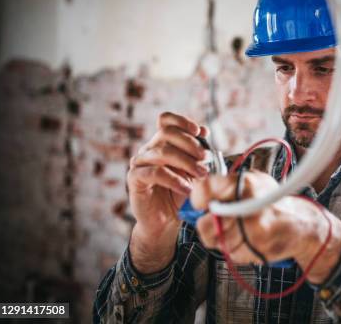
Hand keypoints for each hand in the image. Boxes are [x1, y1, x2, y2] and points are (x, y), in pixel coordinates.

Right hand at [127, 112, 208, 272]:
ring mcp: (140, 162)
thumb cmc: (180, 193)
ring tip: (201, 175)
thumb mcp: (194, 171)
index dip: (182, 121)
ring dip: (187, 162)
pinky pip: (155, 173)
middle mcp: (150, 149)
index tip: (200, 132)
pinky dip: (174, 180)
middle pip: (167, 132)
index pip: (166, 120)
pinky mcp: (135, 179)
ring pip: (163, 152)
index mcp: (163, 143)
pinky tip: (186, 189)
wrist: (166, 220)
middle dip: (190, 143)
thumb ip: (198, 153)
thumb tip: (204, 132)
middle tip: (205, 158)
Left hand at [191, 171, 340, 283]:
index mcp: (246, 183)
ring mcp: (253, 229)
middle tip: (219, 220)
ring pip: (217, 239)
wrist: (300, 224)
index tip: (201, 202)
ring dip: (223, 237)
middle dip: (209, 224)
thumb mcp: (253, 181)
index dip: (198, 197)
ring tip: (239, 229)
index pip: (206, 188)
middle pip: (207, 222)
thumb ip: (226, 186)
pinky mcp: (256, 248)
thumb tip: (196, 196)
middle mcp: (249, 204)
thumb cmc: (272, 201)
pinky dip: (235, 248)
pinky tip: (248, 239)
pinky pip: (230, 252)